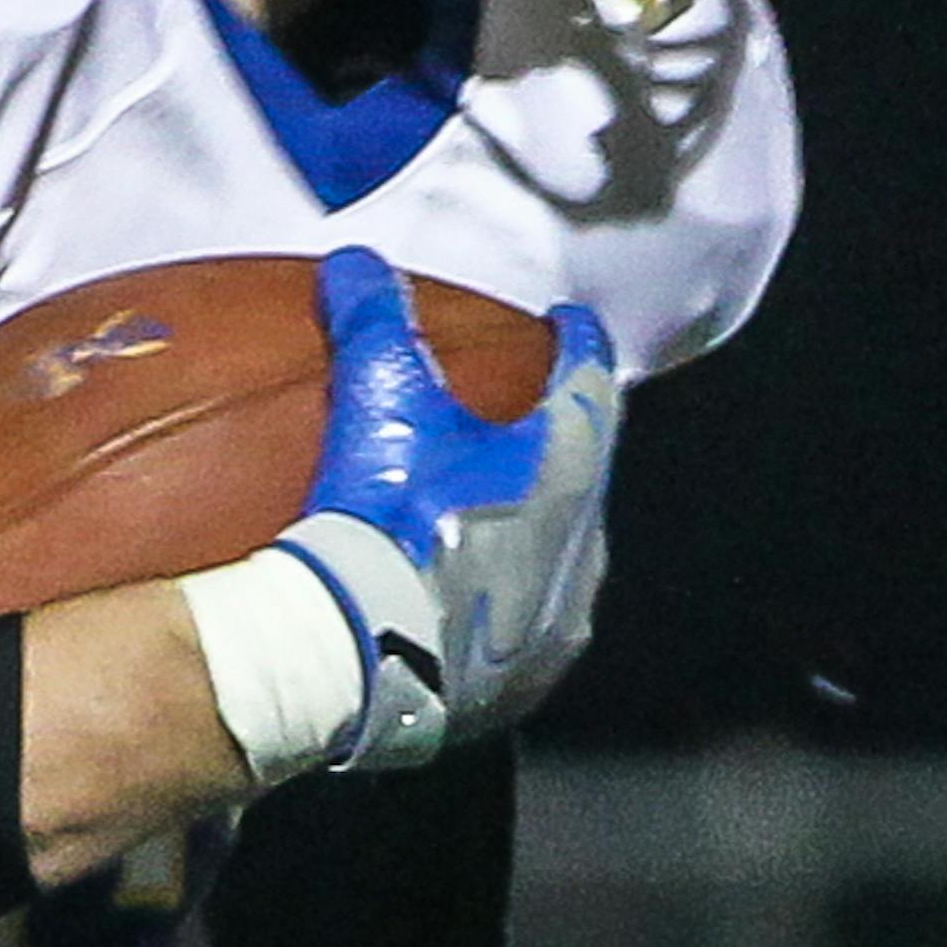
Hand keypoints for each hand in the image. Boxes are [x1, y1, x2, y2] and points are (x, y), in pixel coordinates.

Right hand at [286, 249, 617, 765]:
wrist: (363, 654)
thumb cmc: (388, 517)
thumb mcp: (378, 400)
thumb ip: (375, 322)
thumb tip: (357, 264)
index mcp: (571, 463)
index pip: (590, 381)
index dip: (576, 345)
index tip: (568, 324)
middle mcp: (585, 543)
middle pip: (583, 472)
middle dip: (557, 447)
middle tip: (521, 425)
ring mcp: (557, 620)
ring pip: (561, 556)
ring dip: (534, 529)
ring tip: (490, 516)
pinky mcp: (521, 682)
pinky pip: (522, 628)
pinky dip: (499, 603)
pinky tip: (458, 602)